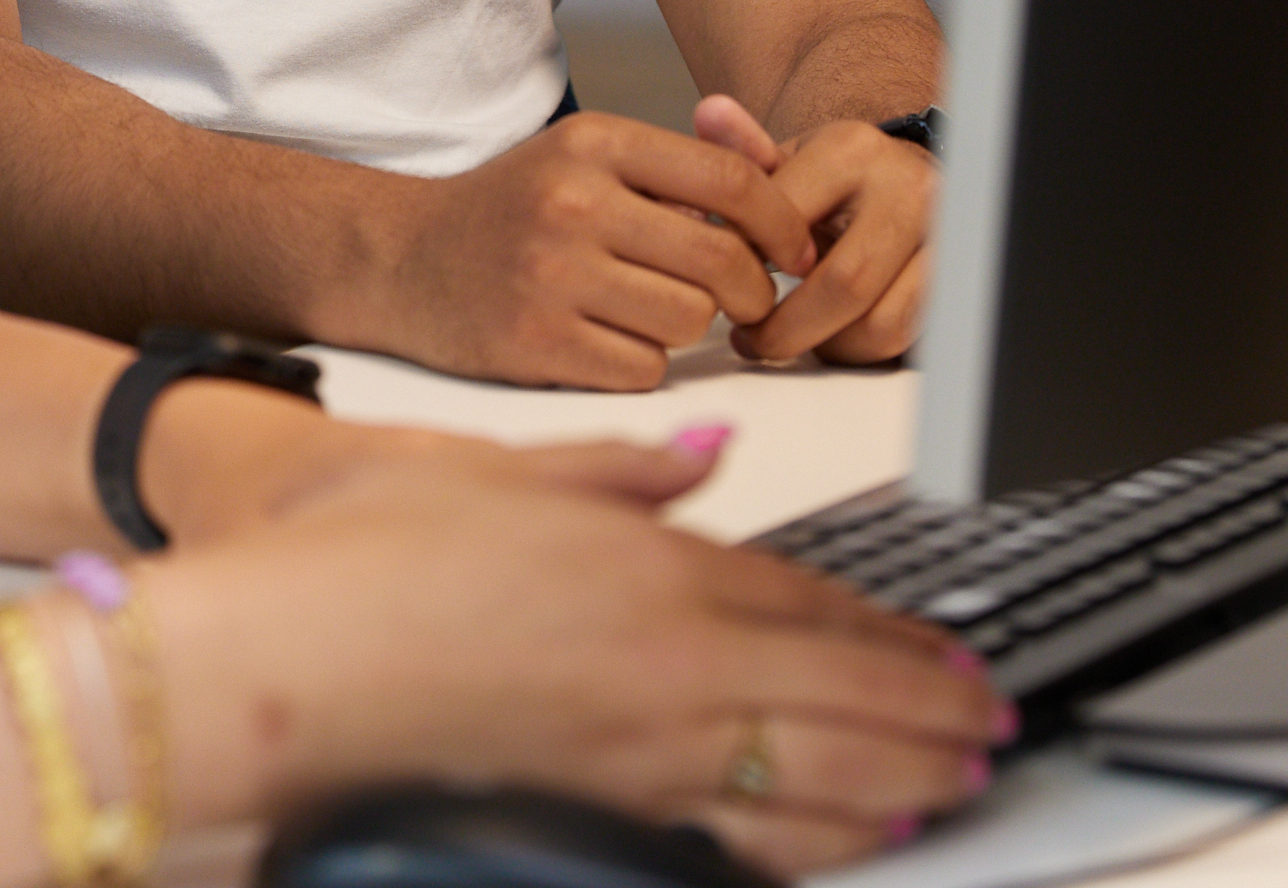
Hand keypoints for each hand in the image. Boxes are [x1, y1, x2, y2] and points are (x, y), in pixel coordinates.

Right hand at [156, 435, 1003, 878]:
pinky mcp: (610, 810)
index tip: (950, 647)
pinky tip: (857, 835)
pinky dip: (827, 838)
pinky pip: (753, 836)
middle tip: (995, 721)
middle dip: (936, 713)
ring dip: (908, 778)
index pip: (815, 604)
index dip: (897, 632)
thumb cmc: (370, 558)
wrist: (293, 655)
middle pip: (848, 697)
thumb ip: (616, 467)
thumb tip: (703, 449)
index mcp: (655, 571)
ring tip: (960, 778)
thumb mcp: (499, 471)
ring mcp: (648, 752)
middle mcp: (672, 667)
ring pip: (823, 777)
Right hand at [357, 113, 819, 388]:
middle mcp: (572, 201)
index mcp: (593, 143)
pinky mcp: (535, 342)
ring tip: (650, 312)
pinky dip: (640, 363)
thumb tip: (782, 216)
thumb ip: (673, 175)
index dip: (783, 224)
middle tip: (741, 300)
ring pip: (691, 321)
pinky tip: (607, 341)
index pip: (731, 180)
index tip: (795, 253)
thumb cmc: (512, 212)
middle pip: (722, 260)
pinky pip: (644, 369)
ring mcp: (550, 273)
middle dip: (750, 289)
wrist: (399, 259)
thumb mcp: (580, 161)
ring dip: (687, 328)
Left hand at [694, 99, 932, 365]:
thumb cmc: (835, 181)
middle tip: (753, 338)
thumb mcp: (787, 160)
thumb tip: (709, 114)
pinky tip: (834, 336)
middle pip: (845, 284)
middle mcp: (909, 188)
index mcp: (853, 150)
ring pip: (882, 324)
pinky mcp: (959, 282)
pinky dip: (862, 350)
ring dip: (827, 345)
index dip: (747, 268)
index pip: (786, 223)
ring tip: (795, 336)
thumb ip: (742, 150)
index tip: (726, 287)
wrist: (906, 180)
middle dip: (788, 328)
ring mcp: (946, 236)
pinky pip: (907, 339)